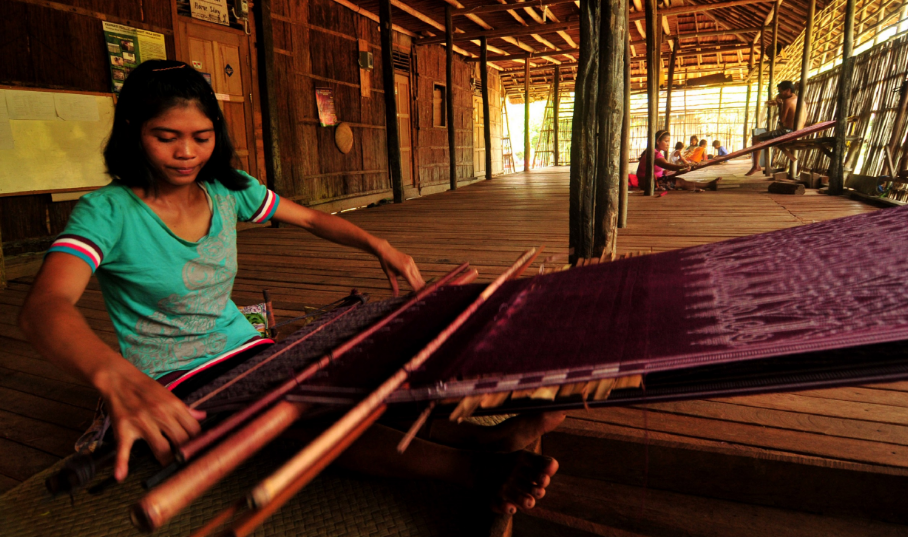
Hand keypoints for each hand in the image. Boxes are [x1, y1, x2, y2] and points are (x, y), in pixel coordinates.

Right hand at [94, 361, 205, 480]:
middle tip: (185, 461)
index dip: (198, 442)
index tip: (197, 450)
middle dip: (185, 454)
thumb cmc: (145, 387)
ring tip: (169, 466)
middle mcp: (160, 415)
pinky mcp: (124, 429)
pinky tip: (121, 475)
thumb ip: (185, 408)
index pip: (194, 429)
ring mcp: (142, 423)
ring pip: (161, 449)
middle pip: (181, 441)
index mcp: (174, 406)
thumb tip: (202, 416)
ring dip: (166, 461)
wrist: (119, 379)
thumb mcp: (169, 394)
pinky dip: (121, 463)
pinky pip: (123, 449)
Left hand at [374, 240, 424, 295]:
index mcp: (403, 270)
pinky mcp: (411, 259)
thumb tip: (395, 295)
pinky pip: (416, 269)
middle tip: (423, 294)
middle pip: (418, 278)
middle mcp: (409, 265)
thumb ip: (394, 285)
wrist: (386, 251)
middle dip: (420, 286)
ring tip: (423, 289)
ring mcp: (411, 262)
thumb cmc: (386, 263)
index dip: (417, 289)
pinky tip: (418, 280)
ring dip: (420, 281)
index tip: (419, 295)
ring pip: (418, 274)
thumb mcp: (389, 275)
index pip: (413, 282)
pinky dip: (417, 275)